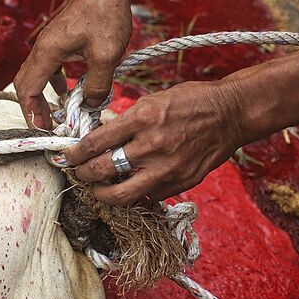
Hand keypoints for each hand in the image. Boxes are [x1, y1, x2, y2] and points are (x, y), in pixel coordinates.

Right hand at [12, 0, 133, 128]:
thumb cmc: (107, 14)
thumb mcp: (106, 56)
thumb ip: (97, 85)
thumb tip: (90, 105)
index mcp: (47, 52)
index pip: (27, 89)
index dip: (32, 113)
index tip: (44, 130)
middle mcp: (42, 46)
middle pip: (25, 83)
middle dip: (33, 107)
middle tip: (47, 125)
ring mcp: (50, 41)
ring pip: (35, 74)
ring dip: (43, 95)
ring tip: (57, 112)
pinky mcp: (60, 37)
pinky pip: (48, 65)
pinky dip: (53, 82)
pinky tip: (69, 88)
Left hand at [62, 79, 248, 204]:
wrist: (231, 114)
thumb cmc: (190, 101)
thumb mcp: (152, 101)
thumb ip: (125, 122)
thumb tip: (97, 139)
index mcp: (142, 118)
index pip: (95, 143)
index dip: (74, 154)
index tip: (68, 157)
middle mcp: (152, 145)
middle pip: (101, 171)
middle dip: (82, 175)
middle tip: (78, 173)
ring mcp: (167, 168)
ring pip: (121, 194)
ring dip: (101, 193)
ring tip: (96, 188)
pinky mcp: (180, 183)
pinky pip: (146, 197)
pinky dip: (132, 194)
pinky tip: (127, 186)